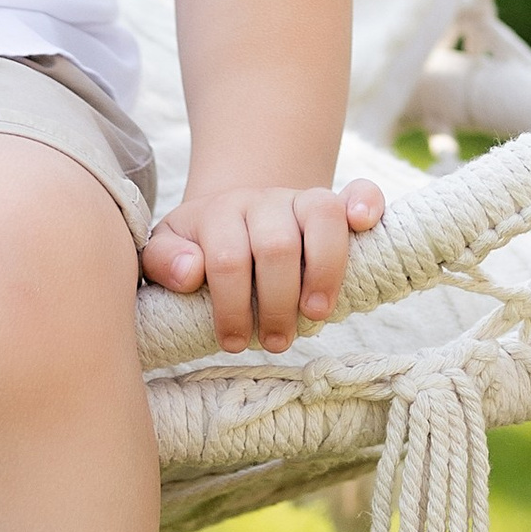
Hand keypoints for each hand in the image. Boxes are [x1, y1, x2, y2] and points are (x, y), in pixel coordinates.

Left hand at [141, 176, 386, 353]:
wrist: (234, 213)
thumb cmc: (201, 246)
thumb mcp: (169, 251)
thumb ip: (164, 261)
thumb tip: (190, 272)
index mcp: (218, 214)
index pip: (226, 259)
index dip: (232, 307)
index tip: (235, 342)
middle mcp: (262, 201)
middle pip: (276, 246)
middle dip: (277, 303)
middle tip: (275, 342)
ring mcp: (301, 198)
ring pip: (321, 216)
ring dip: (323, 271)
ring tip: (315, 315)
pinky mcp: (335, 201)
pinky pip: (360, 189)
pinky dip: (366, 202)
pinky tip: (364, 223)